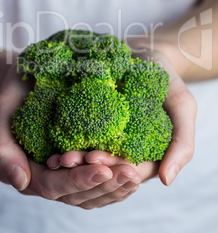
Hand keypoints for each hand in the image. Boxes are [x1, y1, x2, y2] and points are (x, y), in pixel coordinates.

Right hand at [0, 63, 141, 208]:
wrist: (25, 81)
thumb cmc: (12, 94)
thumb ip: (2, 149)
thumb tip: (21, 182)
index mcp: (27, 170)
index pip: (54, 186)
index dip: (78, 180)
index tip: (103, 169)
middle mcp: (47, 176)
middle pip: (77, 195)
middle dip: (105, 186)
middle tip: (131, 173)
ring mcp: (64, 172)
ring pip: (91, 193)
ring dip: (115, 187)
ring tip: (137, 174)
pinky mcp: (79, 162)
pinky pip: (98, 179)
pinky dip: (116, 179)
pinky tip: (135, 170)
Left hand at [48, 48, 196, 190]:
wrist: (144, 52)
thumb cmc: (166, 78)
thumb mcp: (182, 105)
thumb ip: (182, 141)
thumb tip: (166, 180)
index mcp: (146, 153)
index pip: (129, 170)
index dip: (112, 168)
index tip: (95, 158)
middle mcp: (124, 151)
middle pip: (105, 169)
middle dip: (85, 168)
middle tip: (66, 159)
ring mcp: (105, 138)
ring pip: (88, 161)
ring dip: (73, 163)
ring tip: (56, 157)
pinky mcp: (89, 124)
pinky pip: (77, 139)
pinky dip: (66, 145)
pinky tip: (52, 146)